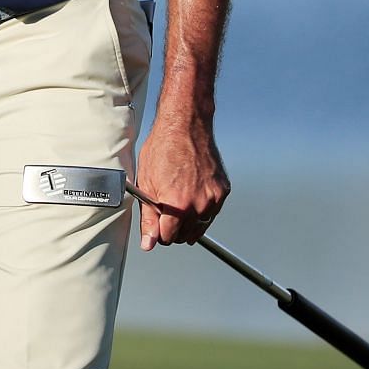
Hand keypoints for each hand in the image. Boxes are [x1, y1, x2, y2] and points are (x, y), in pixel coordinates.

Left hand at [134, 115, 229, 250]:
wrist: (185, 126)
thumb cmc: (163, 148)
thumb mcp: (146, 183)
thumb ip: (148, 218)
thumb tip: (149, 243)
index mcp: (177, 205)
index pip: (168, 238)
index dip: (159, 231)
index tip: (157, 222)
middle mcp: (199, 205)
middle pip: (185, 236)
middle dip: (173, 228)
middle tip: (165, 208)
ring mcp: (214, 198)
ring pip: (200, 227)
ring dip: (188, 221)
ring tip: (178, 200)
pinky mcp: (223, 191)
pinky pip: (212, 213)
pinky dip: (202, 209)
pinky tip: (192, 193)